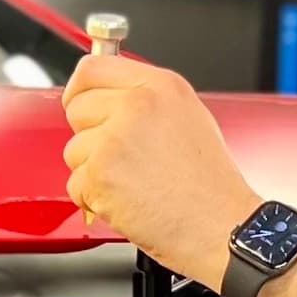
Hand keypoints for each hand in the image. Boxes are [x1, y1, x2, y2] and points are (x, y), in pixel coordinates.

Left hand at [61, 52, 262, 287]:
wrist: (222, 227)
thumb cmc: (212, 186)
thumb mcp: (189, 119)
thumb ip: (146, 101)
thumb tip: (107, 98)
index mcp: (160, 86)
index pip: (93, 69)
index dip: (81, 90)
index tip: (81, 104)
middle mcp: (137, 105)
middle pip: (77, 108)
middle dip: (90, 136)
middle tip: (123, 159)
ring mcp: (115, 139)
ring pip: (74, 150)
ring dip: (93, 172)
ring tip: (134, 184)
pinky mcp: (101, 174)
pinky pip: (76, 184)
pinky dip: (94, 200)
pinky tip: (128, 202)